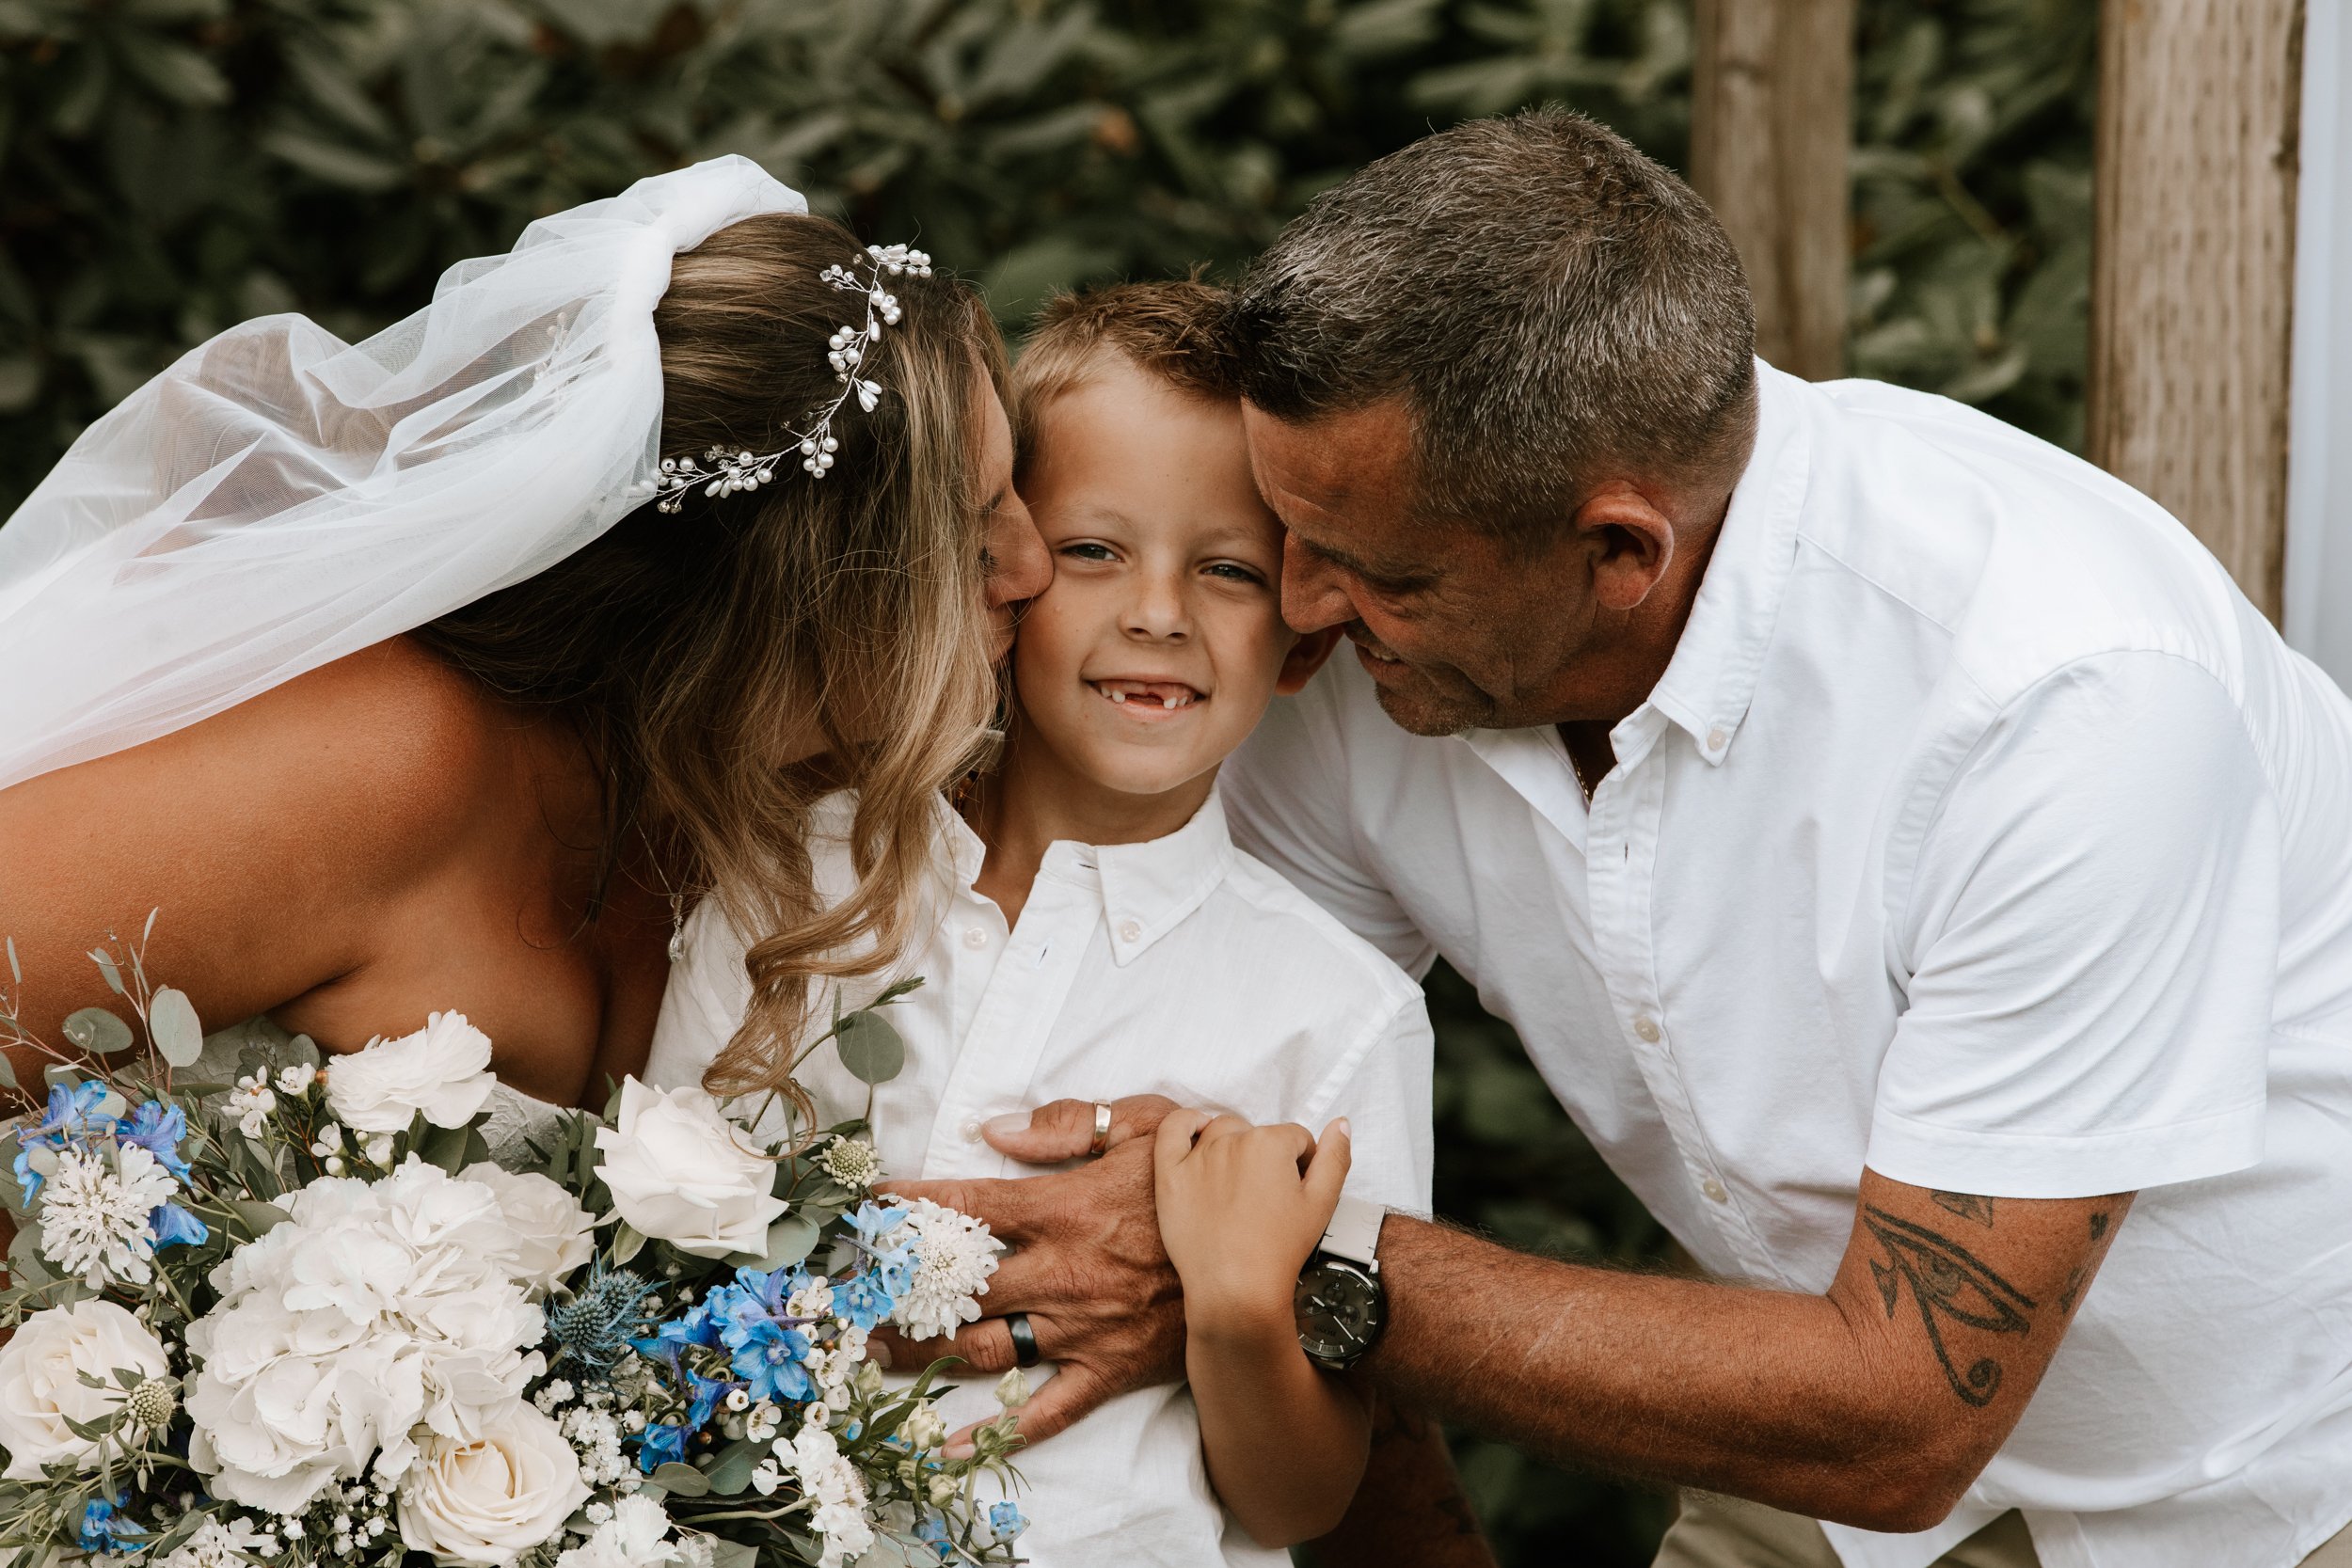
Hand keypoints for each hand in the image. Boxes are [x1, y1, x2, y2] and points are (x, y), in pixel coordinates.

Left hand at [877, 1094, 1183, 1452]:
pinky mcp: (1108, 1370)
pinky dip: (996, 1432)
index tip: (866, 1204)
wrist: (1270, 1253)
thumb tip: (993, 1130)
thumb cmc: (1205, 1181)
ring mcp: (1081, 1328)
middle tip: (849, 1296)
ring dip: (921, 1353)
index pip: (965, 1205)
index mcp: (1062, 1208)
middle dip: (895, 1290)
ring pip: (982, 1347)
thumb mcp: (1146, 1123)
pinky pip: (1045, 1409)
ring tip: (875, 1353)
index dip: (908, 1204)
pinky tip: (948, 1445)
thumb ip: (1066, 1124)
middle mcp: (1059, 1271)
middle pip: (955, 1286)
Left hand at [1156, 1110, 1350, 1330]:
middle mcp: (1232, 1141)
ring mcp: (1198, 1156)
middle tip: (1267, 1196)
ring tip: (1240, 1182)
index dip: (1302, 1164)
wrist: (1235, 1288)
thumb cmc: (1278, 1250)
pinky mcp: (1170, 1174)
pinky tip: (1198, 1131)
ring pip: (1222, 1131)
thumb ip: (1335, 1157)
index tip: (1295, 1192)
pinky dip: (1186, 1123)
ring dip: (1234, 1144)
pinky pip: (1172, 1130)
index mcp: (1271, 1143)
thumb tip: (1340, 1124)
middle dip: (1267, 1157)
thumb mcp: (1322, 1203)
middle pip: (1258, 1133)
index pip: (1296, 1138)